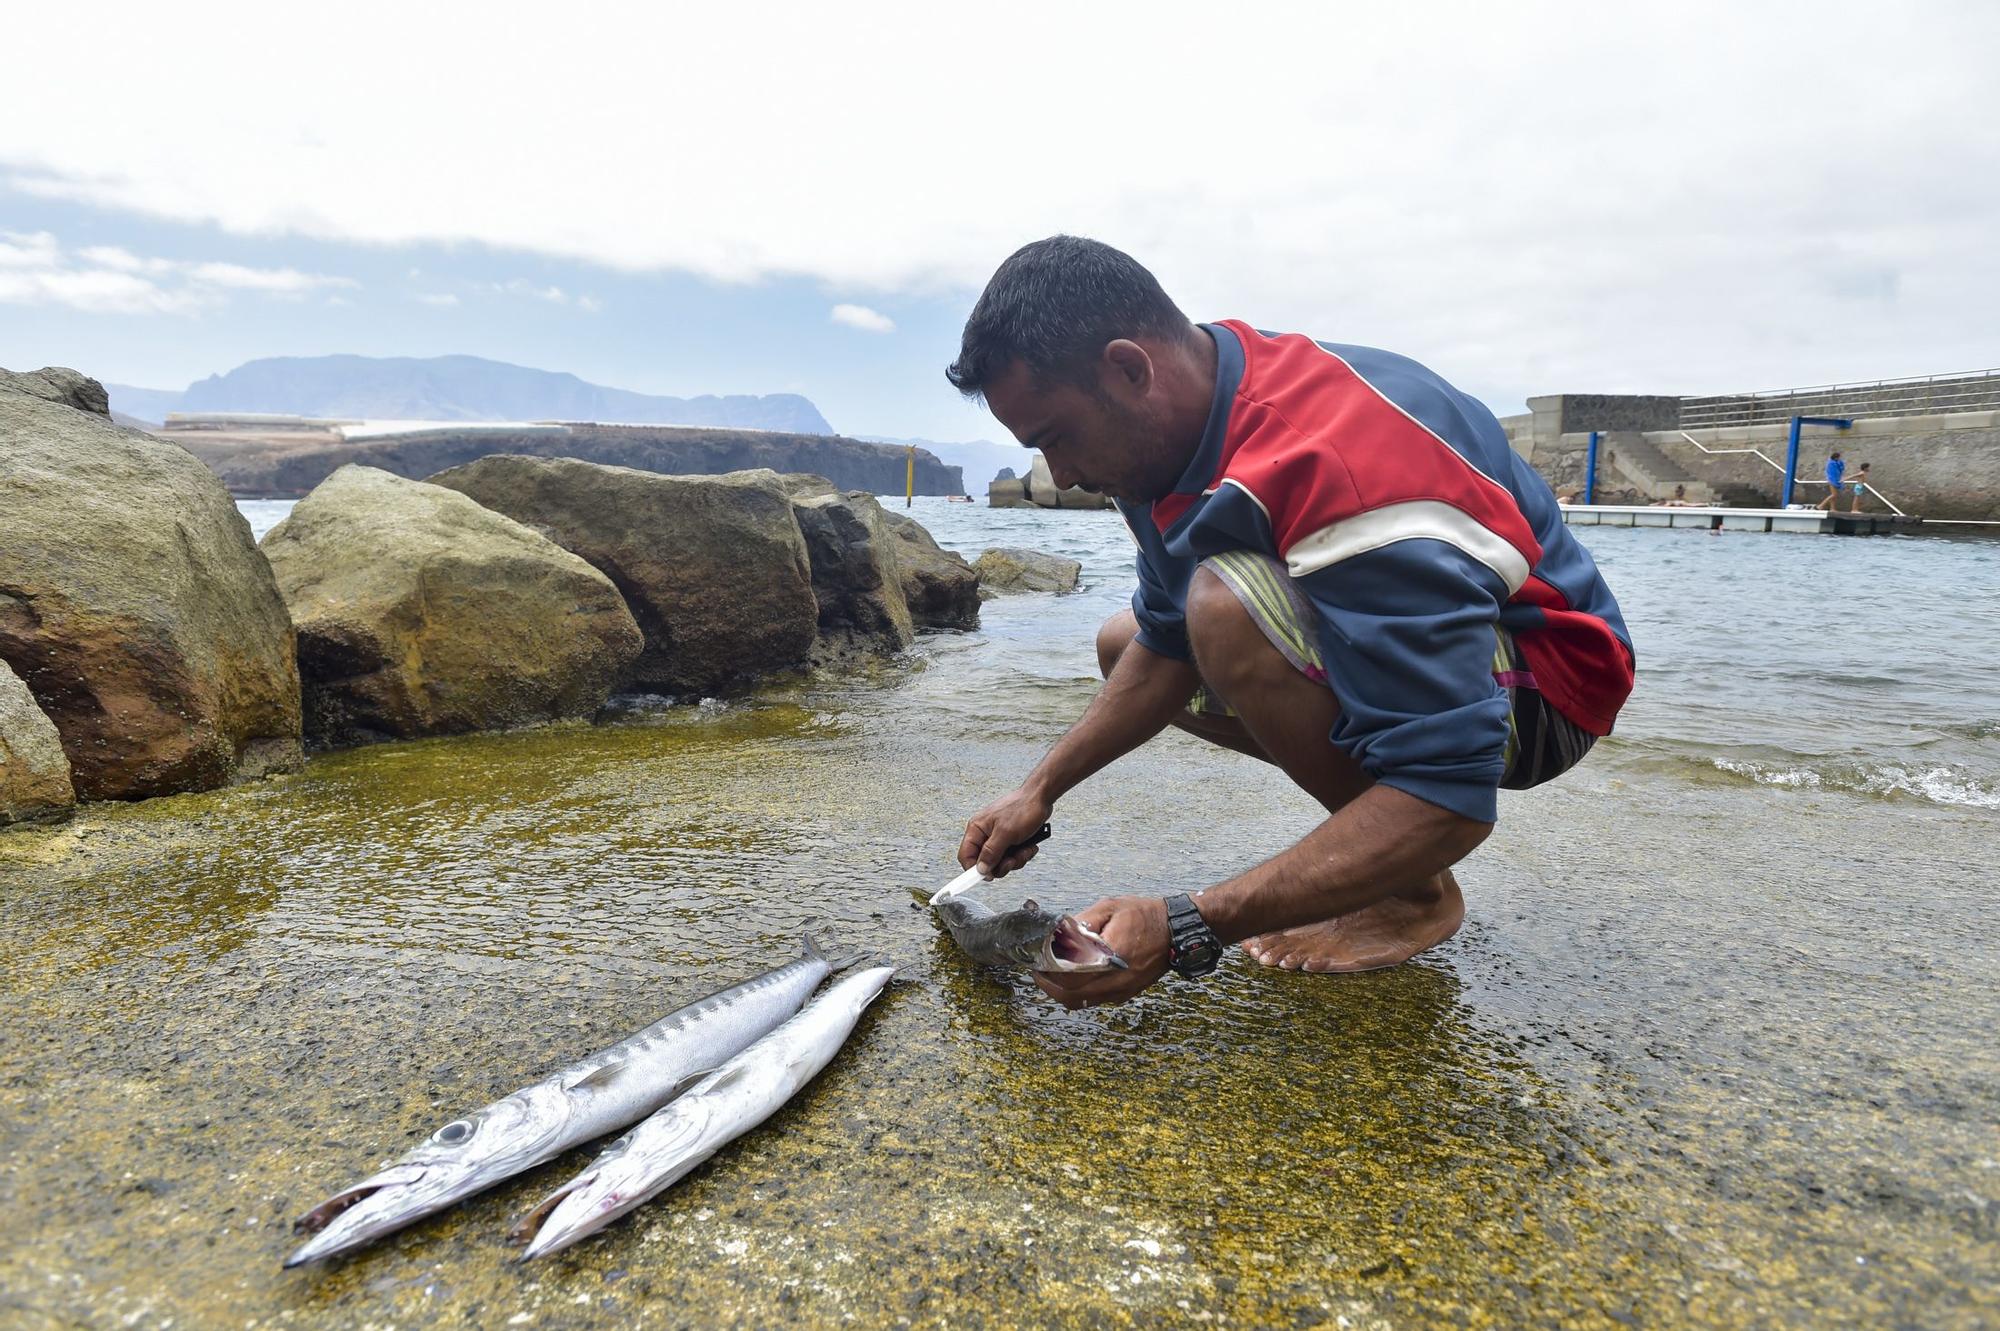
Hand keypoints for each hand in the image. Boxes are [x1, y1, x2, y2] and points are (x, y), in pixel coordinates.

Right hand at [958, 787, 1053, 876]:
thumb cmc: (1022, 808)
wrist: (1041, 798)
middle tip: (1012, 860)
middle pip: (985, 862)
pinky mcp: (1010, 839)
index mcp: (977, 829)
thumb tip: (981, 869)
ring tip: (1024, 850)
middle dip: (1002, 865)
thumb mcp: (1005, 833)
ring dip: (1015, 860)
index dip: (974, 869)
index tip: (988, 877)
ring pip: (1001, 861)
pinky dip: (1022, 854)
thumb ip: (991, 853)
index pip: (966, 855)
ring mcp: (998, 837)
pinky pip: (1012, 856)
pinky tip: (1029, 846)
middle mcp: (985, 834)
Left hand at [1034, 896, 1171, 1008]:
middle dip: (1049, 985)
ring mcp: (1121, 990)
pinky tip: (1071, 977)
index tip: (1037, 961)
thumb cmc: (1145, 916)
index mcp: (1112, 957)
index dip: (1049, 970)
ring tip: (1050, 974)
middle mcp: (1117, 979)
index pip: (1071, 974)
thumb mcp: (1110, 908)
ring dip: (1061, 991)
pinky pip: (1094, 999)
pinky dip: (1077, 992)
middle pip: (1071, 995)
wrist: (1176, 931)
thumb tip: (1058, 933)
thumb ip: (1082, 922)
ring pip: (1081, 1001)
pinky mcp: (1125, 993)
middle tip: (1038, 970)